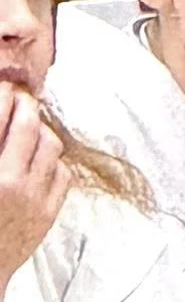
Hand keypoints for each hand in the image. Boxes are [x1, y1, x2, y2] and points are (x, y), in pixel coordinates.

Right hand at [0, 86, 70, 293]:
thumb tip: (4, 113)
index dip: (4, 94)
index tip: (5, 88)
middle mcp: (7, 180)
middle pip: (29, 123)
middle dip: (26, 104)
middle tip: (21, 99)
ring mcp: (31, 198)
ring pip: (51, 145)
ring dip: (41, 131)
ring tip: (31, 129)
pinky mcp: (48, 213)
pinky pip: (62, 173)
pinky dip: (53, 162)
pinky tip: (39, 162)